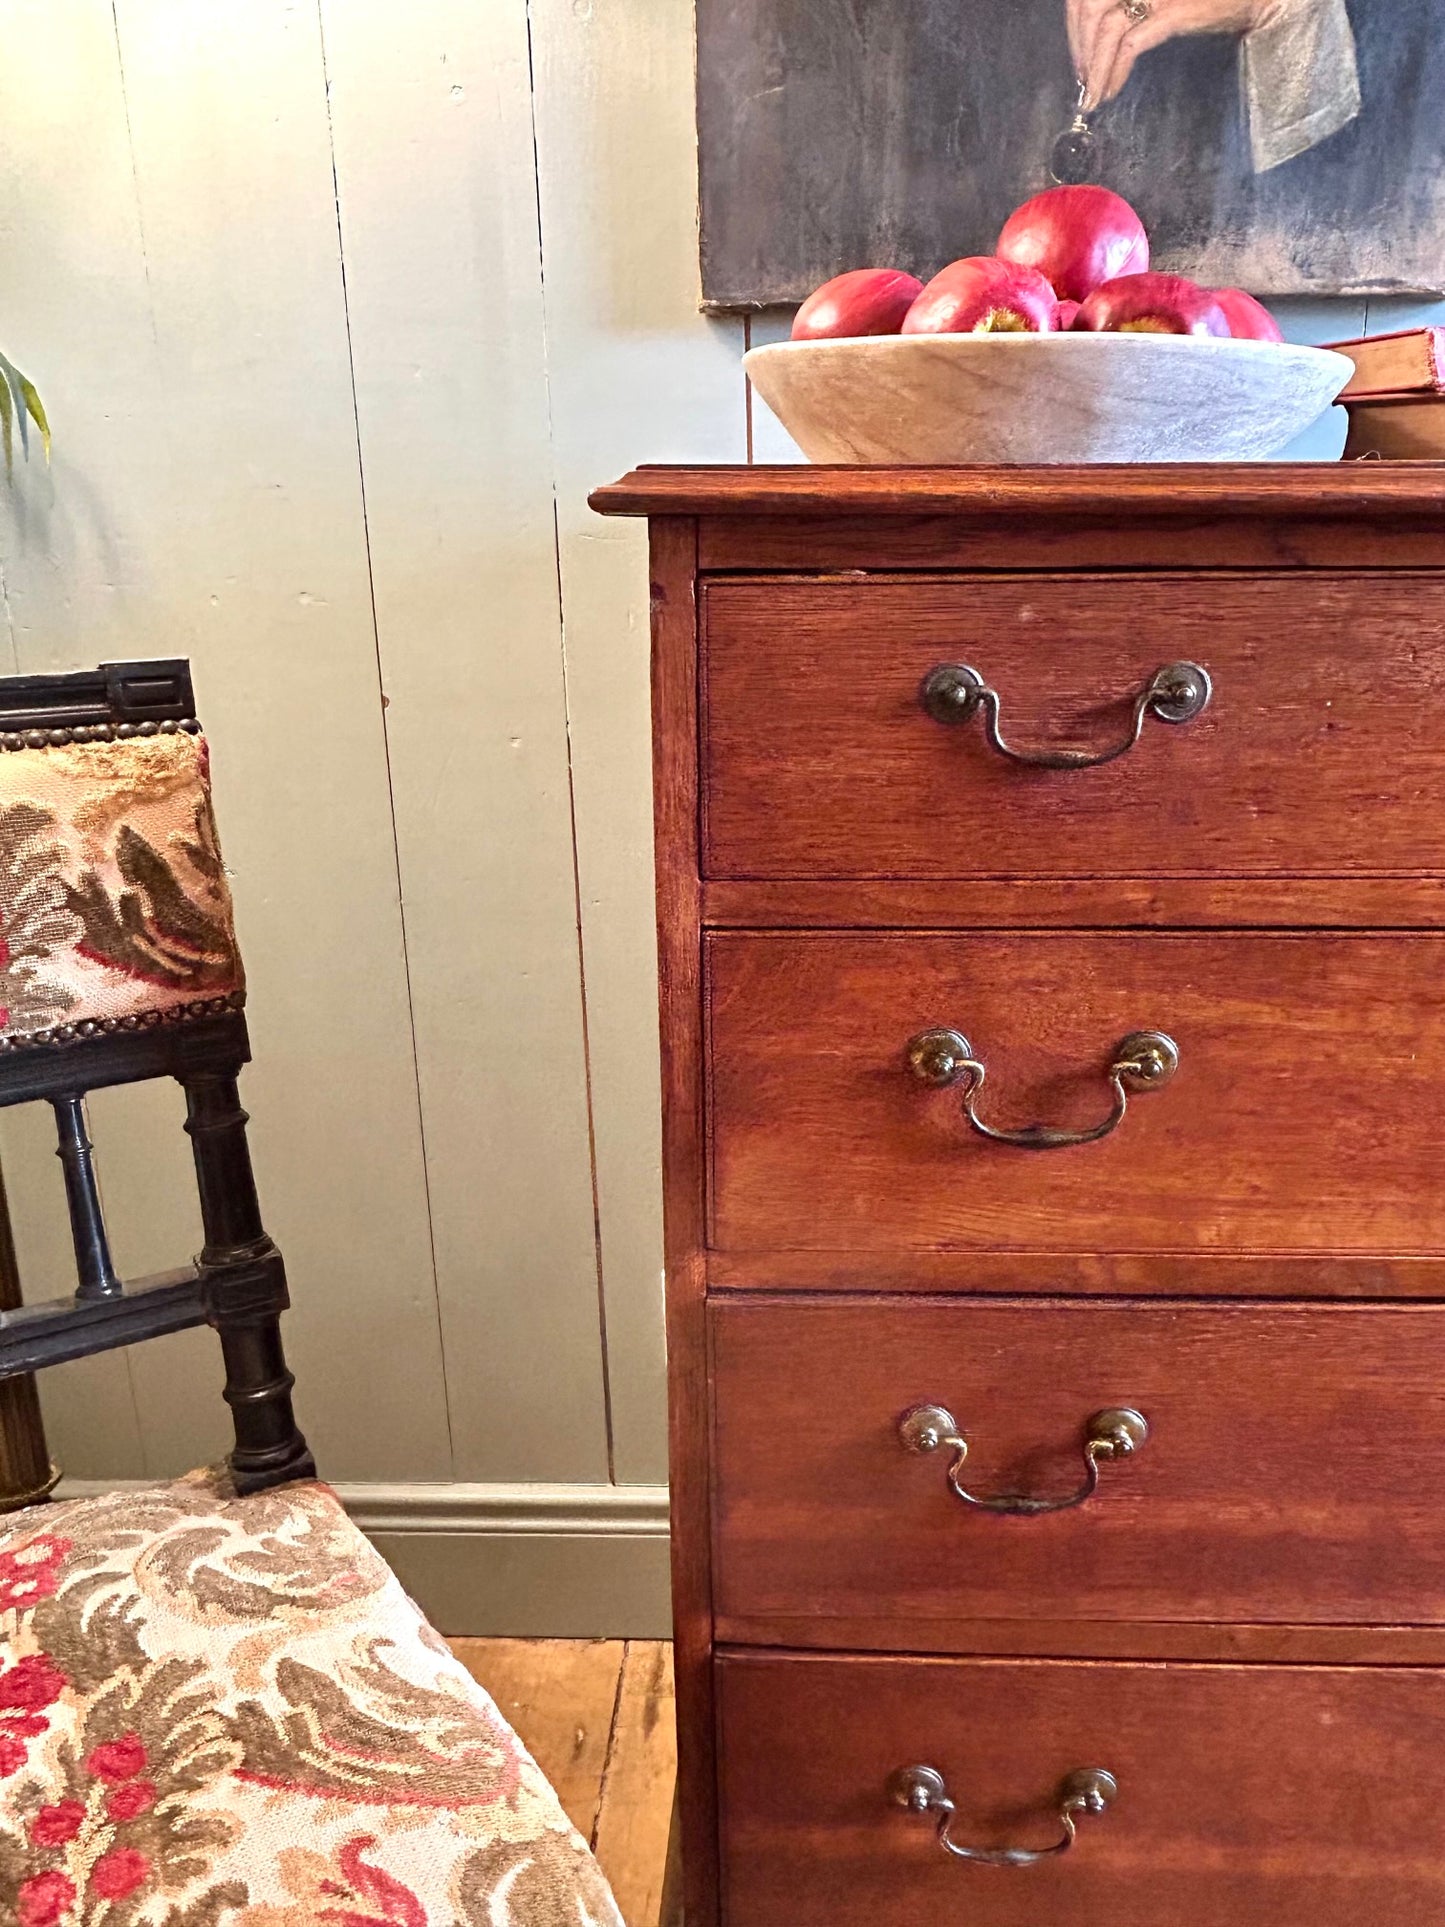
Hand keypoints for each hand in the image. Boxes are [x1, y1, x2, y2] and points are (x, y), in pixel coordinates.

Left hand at [1067, 0, 1284, 108]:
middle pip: (1089, 6)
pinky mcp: (1174, 12)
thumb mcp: (1157, 3)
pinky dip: (1116, 70)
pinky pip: (1132, 43)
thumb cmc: (1209, 0)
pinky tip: (1112, 90)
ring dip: (1096, 66)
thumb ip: (1129, 10)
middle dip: (1080, 48)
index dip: (1075, 26)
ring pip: (1106, 26)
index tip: (1078, 58)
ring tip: (1094, 94)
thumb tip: (1096, 39)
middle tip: (1083, 82)